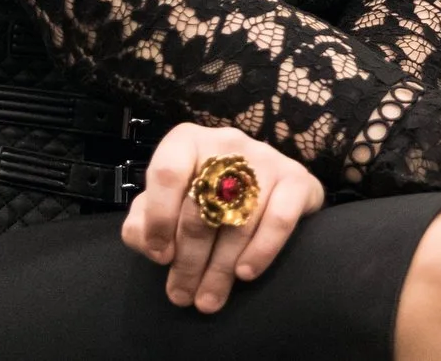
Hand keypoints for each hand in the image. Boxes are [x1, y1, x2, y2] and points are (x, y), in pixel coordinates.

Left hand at [120, 123, 325, 313]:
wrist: (262, 187)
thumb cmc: (201, 199)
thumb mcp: (164, 204)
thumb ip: (143, 221)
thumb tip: (150, 243)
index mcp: (188, 141)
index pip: (168, 172)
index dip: (159, 218)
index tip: (159, 256)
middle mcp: (228, 142)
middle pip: (203, 206)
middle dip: (189, 260)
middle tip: (182, 296)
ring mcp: (266, 158)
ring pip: (239, 219)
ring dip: (220, 268)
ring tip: (208, 300)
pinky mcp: (298, 178)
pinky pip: (280, 218)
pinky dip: (261, 250)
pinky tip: (245, 274)